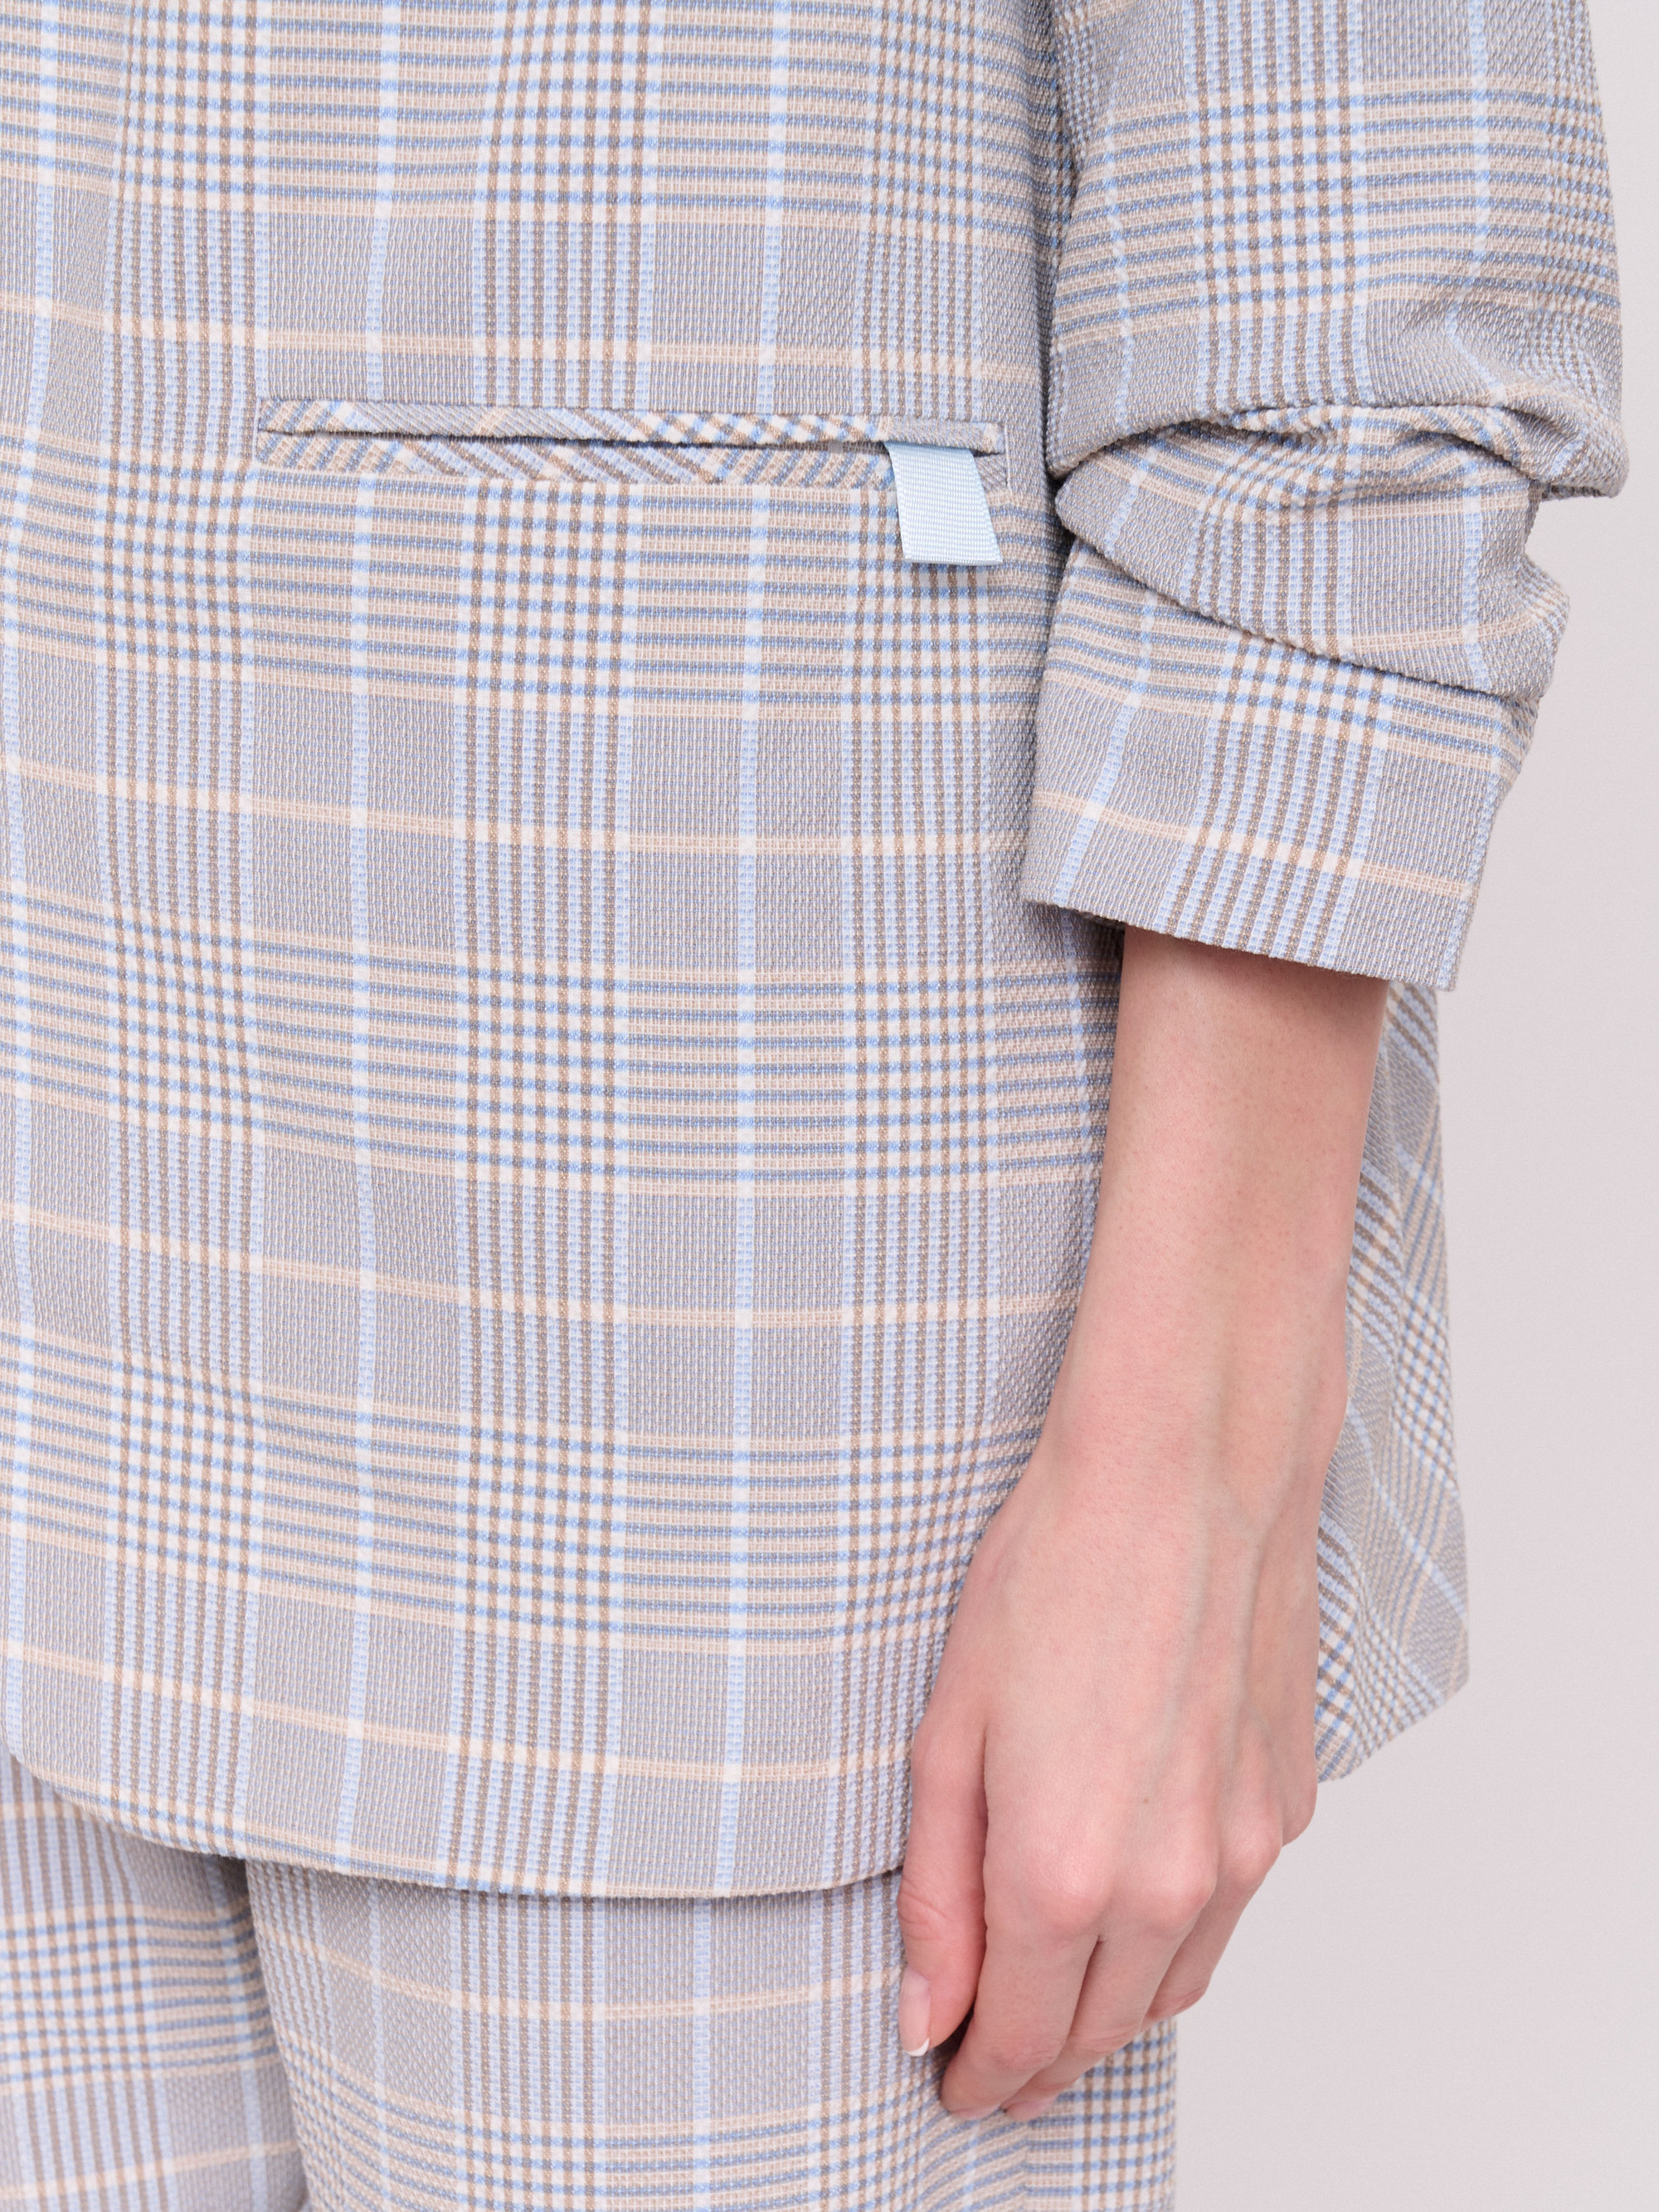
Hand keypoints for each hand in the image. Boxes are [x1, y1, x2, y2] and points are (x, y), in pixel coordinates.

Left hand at [894, 928, 1388, 2118]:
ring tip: (1054, 1980)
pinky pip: (1229, 1912)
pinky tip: (1134, 1885)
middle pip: (1102, 2033)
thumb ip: (937, 1890)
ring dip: (1113, 2005)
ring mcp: (1243, 1849)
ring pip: (1176, 1987)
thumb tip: (929, 2009)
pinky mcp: (1285, 1802)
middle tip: (989, 2042)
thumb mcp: (948, 1729)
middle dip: (1040, 2054)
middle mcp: (1170, 1885)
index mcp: (1067, 1874)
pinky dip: (1176, 1932)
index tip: (951, 2078)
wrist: (1184, 1469)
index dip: (979, 2075)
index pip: (1021, 2040)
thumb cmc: (1055, 1569)